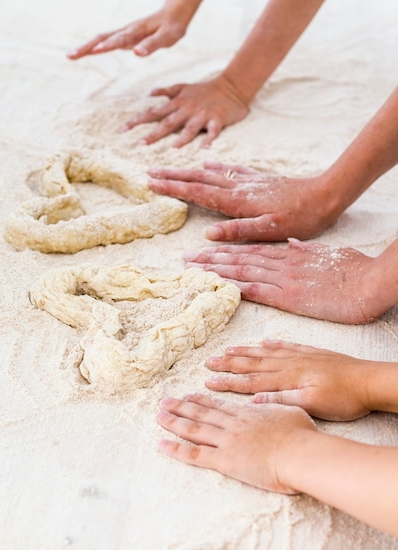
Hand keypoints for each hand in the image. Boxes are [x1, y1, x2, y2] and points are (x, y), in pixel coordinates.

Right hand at [67, 9, 189, 59]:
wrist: (173, 15)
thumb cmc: (172, 27)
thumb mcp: (167, 37)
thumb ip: (152, 45)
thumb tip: (136, 54)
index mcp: (136, 31)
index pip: (119, 39)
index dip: (108, 45)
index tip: (96, 51)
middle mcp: (127, 31)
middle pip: (102, 37)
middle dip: (87, 47)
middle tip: (70, 56)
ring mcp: (124, 33)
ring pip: (101, 38)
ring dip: (86, 47)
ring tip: (71, 56)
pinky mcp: (124, 37)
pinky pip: (106, 41)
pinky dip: (94, 47)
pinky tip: (86, 53)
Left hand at [122, 76, 248, 147]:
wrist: (231, 86)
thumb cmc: (205, 89)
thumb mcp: (183, 86)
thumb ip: (166, 92)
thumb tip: (149, 94)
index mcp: (178, 103)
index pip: (154, 113)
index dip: (138, 120)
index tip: (122, 130)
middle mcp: (187, 109)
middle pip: (168, 123)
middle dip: (153, 134)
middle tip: (140, 145)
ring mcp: (202, 115)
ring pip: (189, 128)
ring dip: (180, 139)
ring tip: (171, 149)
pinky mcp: (218, 120)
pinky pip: (213, 132)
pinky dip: (209, 140)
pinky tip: (205, 150)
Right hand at [149, 162, 339, 239]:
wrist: (325, 195)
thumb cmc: (300, 218)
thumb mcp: (270, 230)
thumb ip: (238, 231)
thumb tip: (207, 235)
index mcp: (238, 202)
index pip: (199, 193)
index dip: (174, 188)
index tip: (153, 183)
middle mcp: (239, 187)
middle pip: (199, 178)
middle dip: (174, 176)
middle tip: (150, 173)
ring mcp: (248, 180)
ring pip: (211, 172)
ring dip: (188, 170)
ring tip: (170, 168)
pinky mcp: (259, 178)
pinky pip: (230, 169)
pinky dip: (215, 165)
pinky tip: (208, 162)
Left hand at [156, 393, 315, 492]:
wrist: (300, 453)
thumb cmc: (301, 435)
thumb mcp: (290, 410)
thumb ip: (273, 404)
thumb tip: (260, 400)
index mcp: (248, 413)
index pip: (219, 406)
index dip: (201, 400)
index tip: (189, 395)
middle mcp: (232, 424)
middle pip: (201, 413)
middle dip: (181, 407)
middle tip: (165, 401)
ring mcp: (226, 441)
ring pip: (194, 429)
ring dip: (174, 422)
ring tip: (159, 416)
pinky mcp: (224, 460)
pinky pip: (194, 453)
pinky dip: (176, 449)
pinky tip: (162, 444)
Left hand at [184, 238, 382, 323]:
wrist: (371, 283)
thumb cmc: (356, 271)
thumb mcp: (329, 255)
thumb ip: (307, 250)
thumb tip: (291, 243)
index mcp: (292, 255)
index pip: (253, 250)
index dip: (229, 249)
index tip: (210, 249)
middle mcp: (283, 264)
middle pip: (241, 258)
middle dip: (213, 258)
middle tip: (189, 257)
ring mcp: (284, 279)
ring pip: (243, 270)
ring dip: (216, 269)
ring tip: (194, 268)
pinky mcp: (289, 296)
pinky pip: (256, 289)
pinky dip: (235, 286)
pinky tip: (218, 285)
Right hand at [206, 340, 372, 419]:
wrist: (369, 381)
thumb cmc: (343, 398)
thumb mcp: (312, 405)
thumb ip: (283, 400)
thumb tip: (254, 399)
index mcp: (287, 378)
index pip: (250, 380)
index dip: (228, 381)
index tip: (209, 381)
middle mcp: (289, 364)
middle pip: (252, 363)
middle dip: (228, 363)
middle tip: (209, 361)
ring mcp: (300, 356)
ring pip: (265, 352)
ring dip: (245, 351)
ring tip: (228, 349)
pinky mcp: (312, 353)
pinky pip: (286, 345)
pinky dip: (273, 343)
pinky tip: (264, 341)